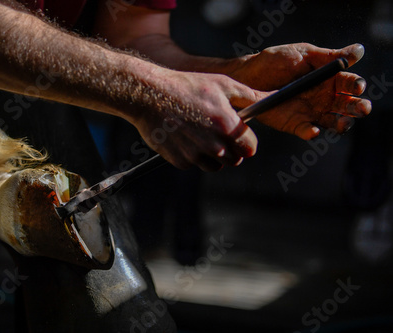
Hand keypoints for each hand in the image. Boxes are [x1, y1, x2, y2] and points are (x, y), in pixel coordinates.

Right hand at [131, 70, 266, 170]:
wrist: (149, 95)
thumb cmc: (187, 86)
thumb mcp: (222, 84)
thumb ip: (251, 95)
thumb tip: (275, 97)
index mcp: (227, 126)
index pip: (250, 148)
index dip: (246, 141)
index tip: (239, 135)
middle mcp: (213, 145)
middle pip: (234, 160)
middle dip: (231, 149)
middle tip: (217, 132)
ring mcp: (195, 155)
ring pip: (215, 166)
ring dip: (212, 155)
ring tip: (200, 134)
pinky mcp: (179, 161)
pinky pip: (194, 164)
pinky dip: (192, 155)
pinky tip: (184, 137)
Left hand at [228, 43, 371, 138]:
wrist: (248, 77)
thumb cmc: (275, 62)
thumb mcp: (302, 55)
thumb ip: (327, 57)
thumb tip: (358, 52)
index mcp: (329, 78)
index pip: (350, 83)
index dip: (356, 85)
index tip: (357, 86)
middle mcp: (325, 98)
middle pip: (348, 105)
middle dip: (357, 107)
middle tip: (362, 108)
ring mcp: (311, 112)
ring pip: (333, 121)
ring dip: (342, 124)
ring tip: (343, 123)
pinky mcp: (295, 124)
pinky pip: (307, 131)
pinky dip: (312, 133)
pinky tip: (314, 130)